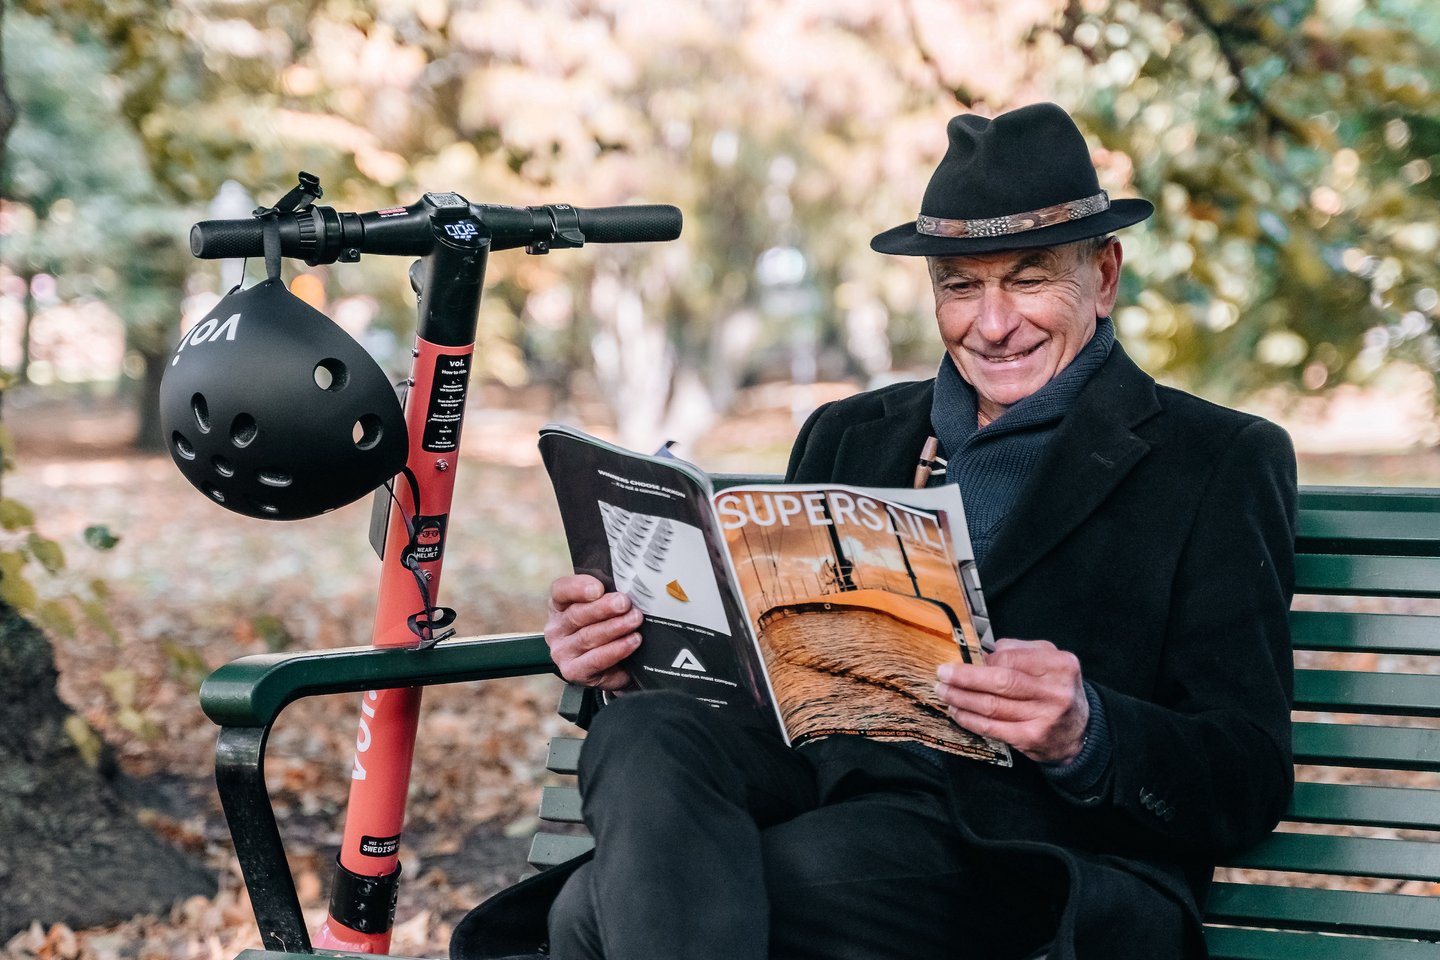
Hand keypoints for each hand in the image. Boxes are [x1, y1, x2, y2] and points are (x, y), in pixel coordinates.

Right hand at [544, 574, 642, 690]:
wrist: (610, 667)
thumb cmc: (606, 630)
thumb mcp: (604, 608)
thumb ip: (607, 595)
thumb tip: (627, 585)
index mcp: (559, 606)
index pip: (561, 590)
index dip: (578, 587)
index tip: (599, 588)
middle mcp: (556, 628)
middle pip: (576, 614)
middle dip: (604, 608)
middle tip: (625, 603)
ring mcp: (562, 651)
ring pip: (587, 636)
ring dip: (615, 627)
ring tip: (634, 620)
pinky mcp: (572, 671)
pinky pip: (595, 660)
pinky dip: (616, 650)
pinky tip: (631, 642)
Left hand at [934, 638, 1089, 763]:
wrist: (1079, 731)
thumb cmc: (1055, 689)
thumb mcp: (1049, 661)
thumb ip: (1018, 651)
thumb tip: (982, 652)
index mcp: (1059, 665)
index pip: (1010, 659)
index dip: (982, 661)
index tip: (963, 660)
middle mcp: (1054, 691)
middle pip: (1000, 682)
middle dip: (965, 678)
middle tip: (942, 674)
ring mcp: (1044, 717)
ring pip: (992, 706)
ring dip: (961, 698)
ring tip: (944, 691)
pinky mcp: (1031, 738)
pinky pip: (992, 728)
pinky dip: (970, 719)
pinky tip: (957, 711)